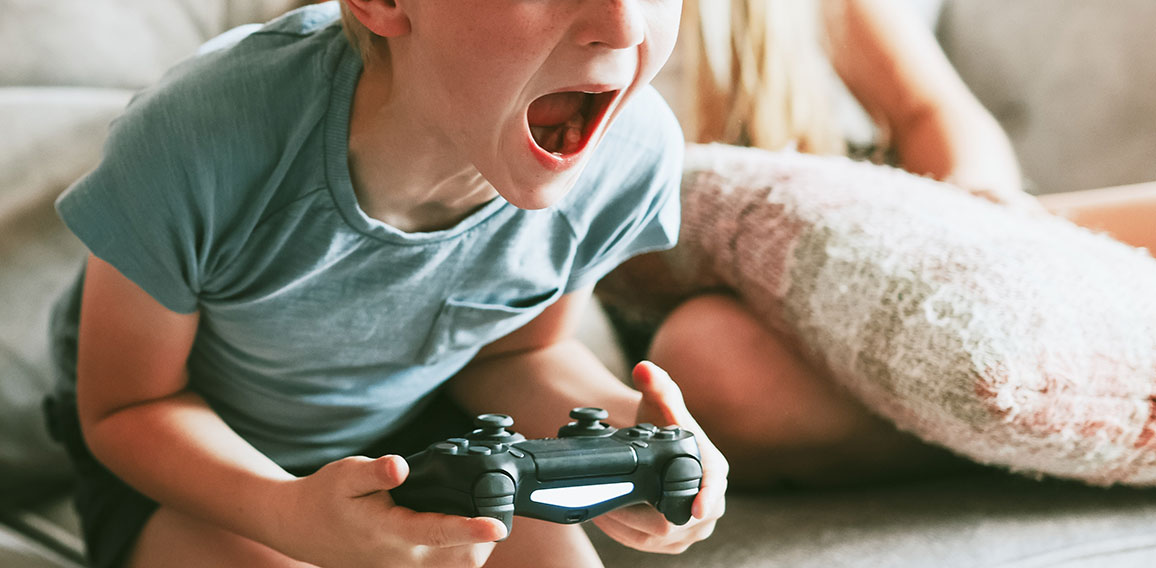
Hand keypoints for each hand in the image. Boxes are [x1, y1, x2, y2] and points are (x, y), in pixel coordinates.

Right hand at [272, 455, 506, 567]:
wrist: (300, 528)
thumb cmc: (325, 497)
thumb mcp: (346, 473)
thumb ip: (376, 471)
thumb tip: (401, 466)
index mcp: (390, 532)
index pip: (439, 532)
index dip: (472, 529)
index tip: (497, 526)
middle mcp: (401, 559)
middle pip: (461, 558)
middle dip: (484, 539)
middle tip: (495, 509)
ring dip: (474, 548)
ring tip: (481, 522)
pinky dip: (459, 554)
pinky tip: (461, 532)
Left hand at [593, 361, 727, 553]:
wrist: (658, 447)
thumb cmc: (662, 424)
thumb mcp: (659, 403)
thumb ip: (656, 384)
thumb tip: (644, 369)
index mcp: (714, 469)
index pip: (712, 487)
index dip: (706, 497)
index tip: (696, 509)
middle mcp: (711, 502)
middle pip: (678, 521)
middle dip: (638, 513)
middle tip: (607, 498)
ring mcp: (696, 527)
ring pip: (660, 538)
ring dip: (626, 526)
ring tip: (601, 508)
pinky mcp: (678, 541)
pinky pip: (651, 545)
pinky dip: (626, 535)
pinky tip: (608, 519)